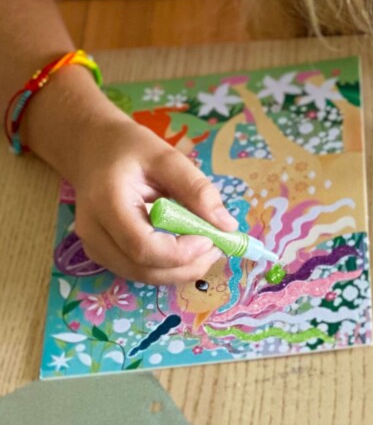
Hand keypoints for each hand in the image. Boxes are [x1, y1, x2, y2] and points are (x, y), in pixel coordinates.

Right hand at [65, 114, 238, 283]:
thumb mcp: (167, 158)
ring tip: (207, 247)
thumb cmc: (129, 149)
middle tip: (218, 247)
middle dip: (186, 266)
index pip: (142, 246)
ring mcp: (94, 246)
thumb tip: (227, 225)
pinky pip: (137, 270)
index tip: (211, 238)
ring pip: (140, 275)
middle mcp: (94, 232)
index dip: (180, 252)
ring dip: (179, 270)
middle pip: (141, 269)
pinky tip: (187, 249)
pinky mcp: (102, 253)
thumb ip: (197, 189)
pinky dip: (166, 267)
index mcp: (107, 203)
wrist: (92, 150)